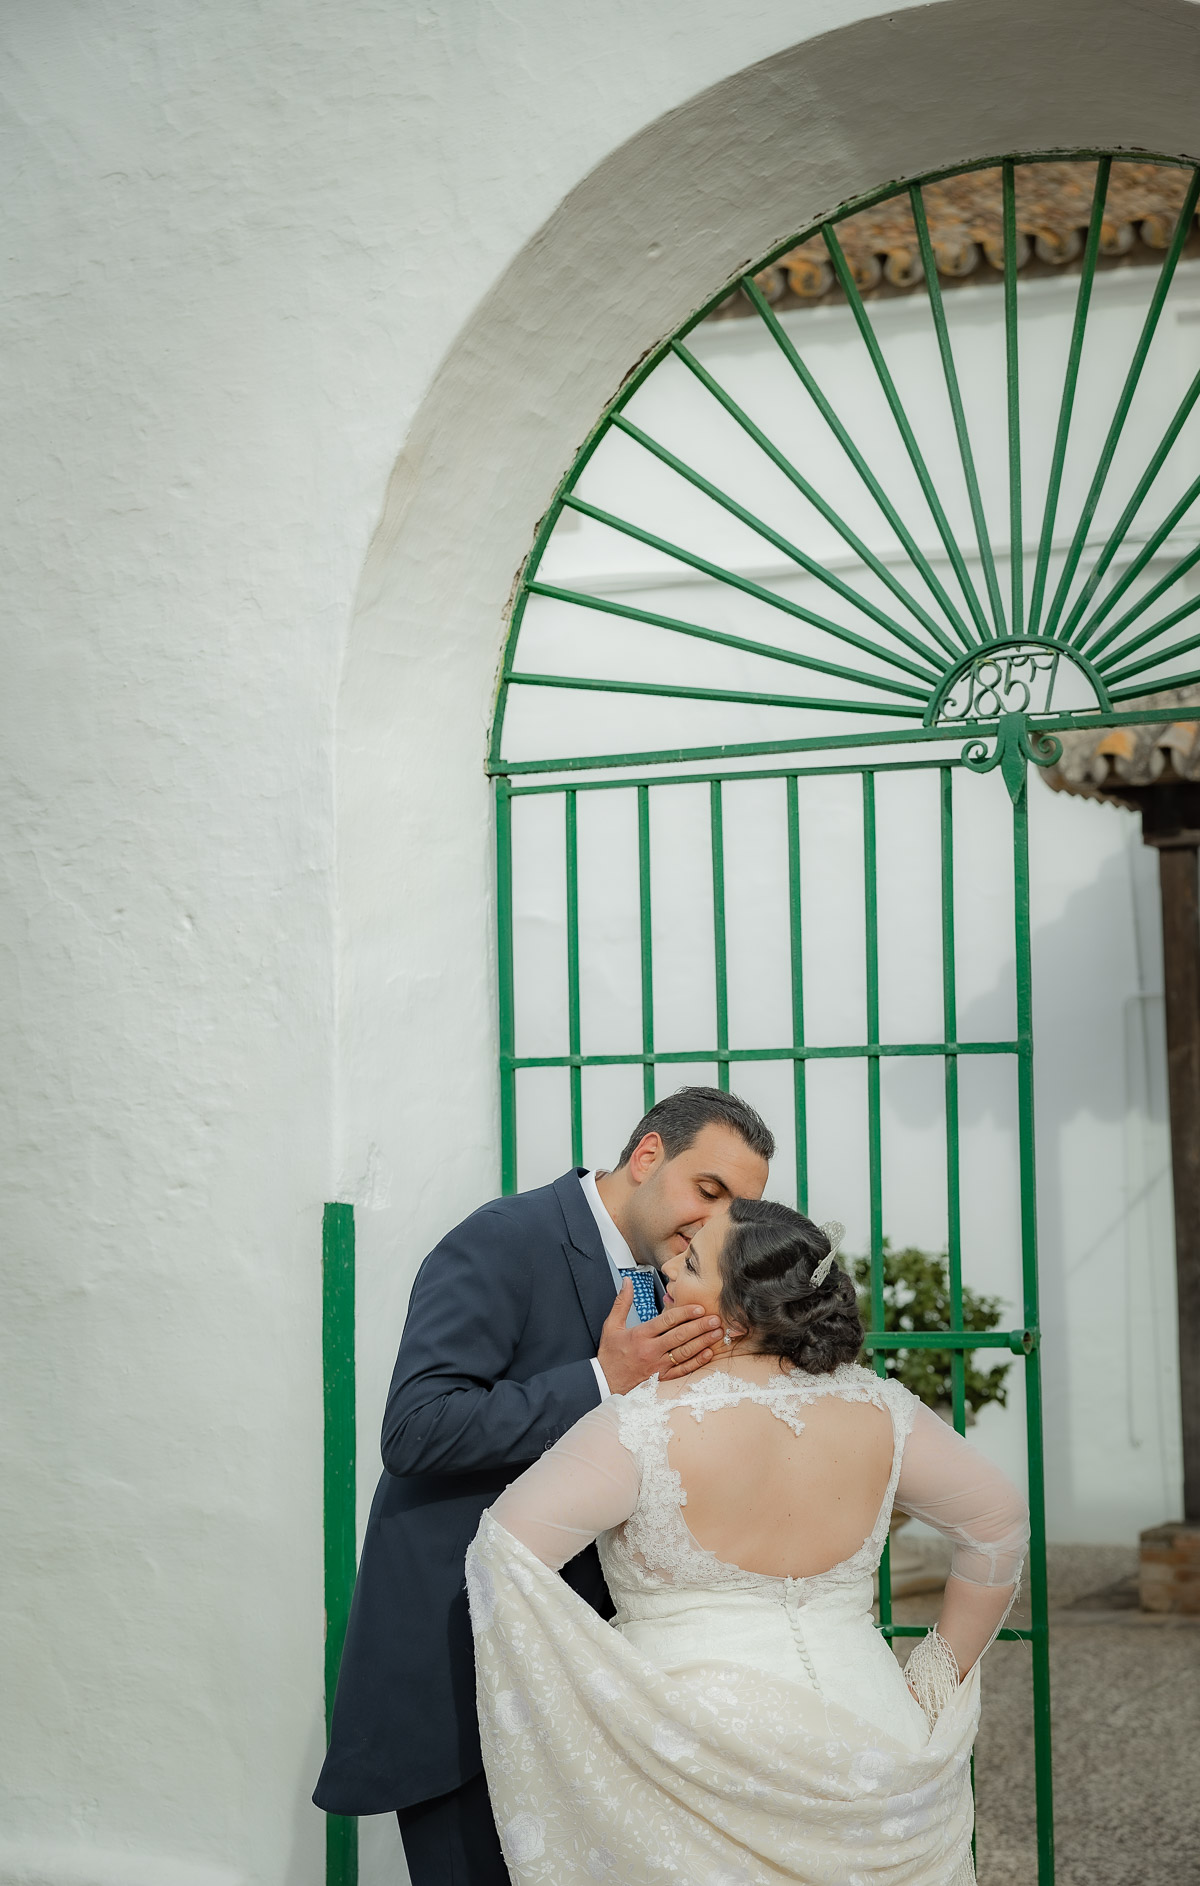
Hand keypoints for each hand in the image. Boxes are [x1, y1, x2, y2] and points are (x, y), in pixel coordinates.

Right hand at [596, 1283, 720, 1395]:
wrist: (604, 1383)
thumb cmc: (610, 1354)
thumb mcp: (611, 1325)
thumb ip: (622, 1302)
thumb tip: (627, 1282)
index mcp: (639, 1335)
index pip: (666, 1321)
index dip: (684, 1313)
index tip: (699, 1308)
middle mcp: (650, 1350)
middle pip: (679, 1336)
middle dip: (699, 1326)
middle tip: (715, 1318)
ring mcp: (657, 1366)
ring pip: (683, 1353)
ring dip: (702, 1342)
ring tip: (716, 1333)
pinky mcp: (661, 1378)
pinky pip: (682, 1370)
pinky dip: (696, 1362)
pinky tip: (707, 1354)